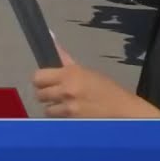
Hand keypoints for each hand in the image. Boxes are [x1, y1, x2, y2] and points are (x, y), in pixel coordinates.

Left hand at [32, 47, 159, 118]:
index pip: (37, 77)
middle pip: (39, 94)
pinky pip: (57, 120)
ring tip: (66, 106)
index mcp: (69, 74)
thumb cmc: (106, 89)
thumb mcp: (86, 71)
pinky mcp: (71, 122)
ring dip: (54, 108)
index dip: (40, 80)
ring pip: (47, 109)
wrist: (122, 110)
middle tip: (57, 95)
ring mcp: (68, 108)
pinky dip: (62, 118)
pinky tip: (72, 115)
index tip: (46, 82)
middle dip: (46, 95)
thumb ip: (65, 60)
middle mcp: (66, 90)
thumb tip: (50, 38)